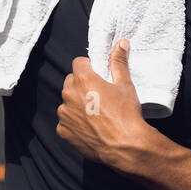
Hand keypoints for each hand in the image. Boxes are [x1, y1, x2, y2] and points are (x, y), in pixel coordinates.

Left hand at [55, 38, 149, 165]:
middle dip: (81, 85)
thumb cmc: (127, 115)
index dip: (89, 67)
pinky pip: (66, 122)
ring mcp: (64, 114)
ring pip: (67, 102)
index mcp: (83, 79)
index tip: (98, 75)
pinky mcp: (63, 131)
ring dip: (77, 105)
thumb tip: (120, 43)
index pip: (78, 63)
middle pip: (71, 82)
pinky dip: (74, 123)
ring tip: (95, 114)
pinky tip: (90, 127)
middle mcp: (69, 94)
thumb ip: (119, 62)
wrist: (126, 146)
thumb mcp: (125, 85)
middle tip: (98, 96)